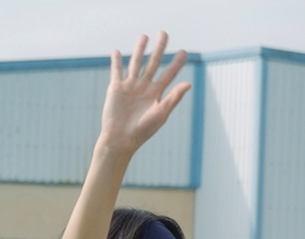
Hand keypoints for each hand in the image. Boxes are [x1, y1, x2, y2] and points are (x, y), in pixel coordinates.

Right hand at [99, 32, 189, 155]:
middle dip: (159, 48)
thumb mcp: (161, 114)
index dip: (176, 62)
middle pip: (153, 63)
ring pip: (136, 63)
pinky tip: (115, 52)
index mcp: (157, 93)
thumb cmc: (142, 131)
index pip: (169, 73)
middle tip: (163, 33)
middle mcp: (144, 87)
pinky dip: (115, 62)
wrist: (120, 140)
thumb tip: (188, 83)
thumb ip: (174, 98)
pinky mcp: (115, 89)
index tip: (184, 52)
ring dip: (139, 50)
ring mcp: (130, 87)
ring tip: (143, 36)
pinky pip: (116, 72)